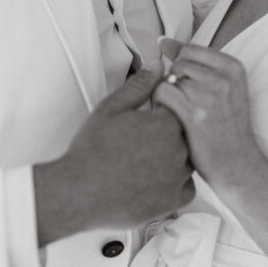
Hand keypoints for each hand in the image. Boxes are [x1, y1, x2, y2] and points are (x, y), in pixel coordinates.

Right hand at [33, 65, 194, 244]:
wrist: (78, 192)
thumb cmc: (92, 152)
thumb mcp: (112, 108)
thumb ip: (140, 84)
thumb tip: (157, 65)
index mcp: (166, 124)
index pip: (180, 108)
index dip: (163, 111)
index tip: (150, 116)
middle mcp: (178, 150)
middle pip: (185, 134)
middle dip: (168, 133)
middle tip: (142, 140)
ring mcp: (177, 178)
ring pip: (188, 160)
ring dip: (174, 156)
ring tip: (145, 158)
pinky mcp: (172, 201)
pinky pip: (186, 187)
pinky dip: (176, 182)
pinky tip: (154, 177)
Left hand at [153, 38, 266, 193]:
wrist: (237, 163)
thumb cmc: (227, 126)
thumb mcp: (225, 88)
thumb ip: (196, 64)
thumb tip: (164, 42)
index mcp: (233, 67)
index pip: (191, 49)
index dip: (179, 64)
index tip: (183, 82)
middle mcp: (223, 78)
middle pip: (178, 64)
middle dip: (173, 80)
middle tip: (184, 101)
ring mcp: (209, 95)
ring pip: (169, 78)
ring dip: (166, 93)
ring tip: (179, 111)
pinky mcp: (194, 114)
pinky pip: (162, 94)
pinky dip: (160, 104)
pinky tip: (171, 117)